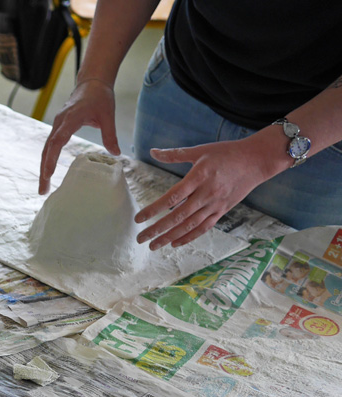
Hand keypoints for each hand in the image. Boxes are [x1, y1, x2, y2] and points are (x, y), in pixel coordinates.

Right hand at [39, 78, 118, 193]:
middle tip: (42, 191)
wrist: (91, 82)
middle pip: (47, 150)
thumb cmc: (100, 96)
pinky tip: (47, 173)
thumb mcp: (108, 115)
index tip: (48, 175)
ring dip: (43, 168)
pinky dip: (47, 160)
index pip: (57, 141)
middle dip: (43, 171)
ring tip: (43, 188)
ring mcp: (57, 125)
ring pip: (46, 149)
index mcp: (70, 118)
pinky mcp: (58, 127)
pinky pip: (49, 146)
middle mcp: (59, 122)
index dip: (51, 159)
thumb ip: (110, 135)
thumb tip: (116, 154)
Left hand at [135, 133, 282, 248]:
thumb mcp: (201, 150)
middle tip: (140, 238)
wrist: (258, 160)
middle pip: (178, 216)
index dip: (154, 209)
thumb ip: (175, 154)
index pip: (172, 197)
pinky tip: (175, 243)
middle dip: (157, 229)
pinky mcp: (223, 210)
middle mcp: (207, 193)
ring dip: (170, 237)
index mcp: (199, 177)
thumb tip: (153, 151)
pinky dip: (189, 237)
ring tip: (153, 245)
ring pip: (190, 225)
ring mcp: (215, 204)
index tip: (138, 218)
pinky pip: (204, 227)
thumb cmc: (227, 153)